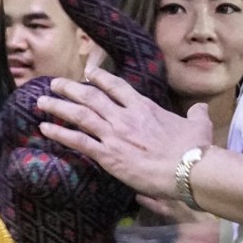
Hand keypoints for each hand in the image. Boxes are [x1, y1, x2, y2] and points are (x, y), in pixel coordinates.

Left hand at [37, 68, 213, 197]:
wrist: (189, 169)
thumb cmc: (195, 149)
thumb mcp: (199, 125)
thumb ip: (196, 114)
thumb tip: (201, 108)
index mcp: (144, 107)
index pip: (117, 87)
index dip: (100, 78)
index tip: (88, 73)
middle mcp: (125, 117)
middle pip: (91, 96)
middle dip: (70, 88)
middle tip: (54, 83)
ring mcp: (114, 135)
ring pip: (79, 115)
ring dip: (58, 106)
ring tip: (41, 101)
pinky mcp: (108, 155)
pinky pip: (78, 141)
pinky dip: (60, 133)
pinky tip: (45, 128)